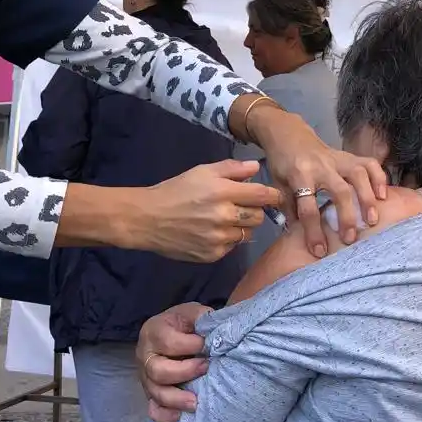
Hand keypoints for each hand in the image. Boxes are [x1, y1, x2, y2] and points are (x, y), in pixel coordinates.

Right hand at [137, 303, 209, 421]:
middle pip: (158, 371)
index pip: (168, 342)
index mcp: (154, 331)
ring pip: (155, 392)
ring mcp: (146, 376)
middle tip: (205, 368)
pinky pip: (153, 409)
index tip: (206, 344)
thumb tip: (214, 327)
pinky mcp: (151, 392)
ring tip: (196, 402)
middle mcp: (145, 354)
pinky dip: (164, 415)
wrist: (175, 333)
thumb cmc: (185, 324)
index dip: (190, 345)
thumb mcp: (192, 313)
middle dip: (184, 372)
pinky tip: (178, 416)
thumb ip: (202, 316)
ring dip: (176, 399)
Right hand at [139, 160, 280, 261]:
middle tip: (240, 206)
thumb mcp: (202, 172)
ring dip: (241, 226)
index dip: (273, 195)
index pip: (263, 195)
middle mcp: (224, 217)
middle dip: (254, 210)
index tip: (273, 196)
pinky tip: (212, 232)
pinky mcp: (212, 255)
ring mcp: (219, 239)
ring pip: (247, 234)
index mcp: (222, 192)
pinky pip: (232, 247)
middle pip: (259, 217)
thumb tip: (256, 167)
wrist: (148, 219)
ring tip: (224, 219)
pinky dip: (227, 240)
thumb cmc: (176, 190)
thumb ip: (231, 168)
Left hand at [248, 104, 385, 257]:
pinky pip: (369, 163)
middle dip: (346, 216)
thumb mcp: (279, 185)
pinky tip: (383, 196)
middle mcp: (321, 166)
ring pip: (358, 175)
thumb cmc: (283, 164)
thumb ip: (289, 209)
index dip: (313, 231)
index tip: (319, 251)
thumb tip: (298, 237)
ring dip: (367, 198)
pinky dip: (379, 178)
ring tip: (372, 221)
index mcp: (299, 175)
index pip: (307, 206)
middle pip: (339, 191)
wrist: (288, 134)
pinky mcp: (349, 155)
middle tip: (350, 239)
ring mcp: (338, 158)